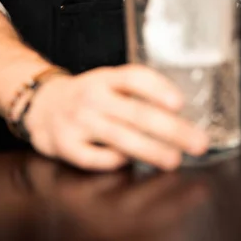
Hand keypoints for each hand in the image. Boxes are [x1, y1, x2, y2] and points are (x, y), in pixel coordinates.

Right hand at [25, 64, 208, 170]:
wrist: (42, 107)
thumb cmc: (88, 95)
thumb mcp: (108, 82)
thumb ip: (137, 92)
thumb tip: (179, 114)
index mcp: (106, 78)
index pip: (134, 78)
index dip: (158, 89)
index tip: (180, 103)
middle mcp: (92, 96)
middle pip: (136, 113)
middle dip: (171, 130)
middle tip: (198, 143)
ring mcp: (78, 121)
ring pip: (121, 138)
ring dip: (152, 150)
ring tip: (175, 160)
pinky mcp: (66, 146)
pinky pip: (97, 158)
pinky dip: (116, 161)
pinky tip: (131, 163)